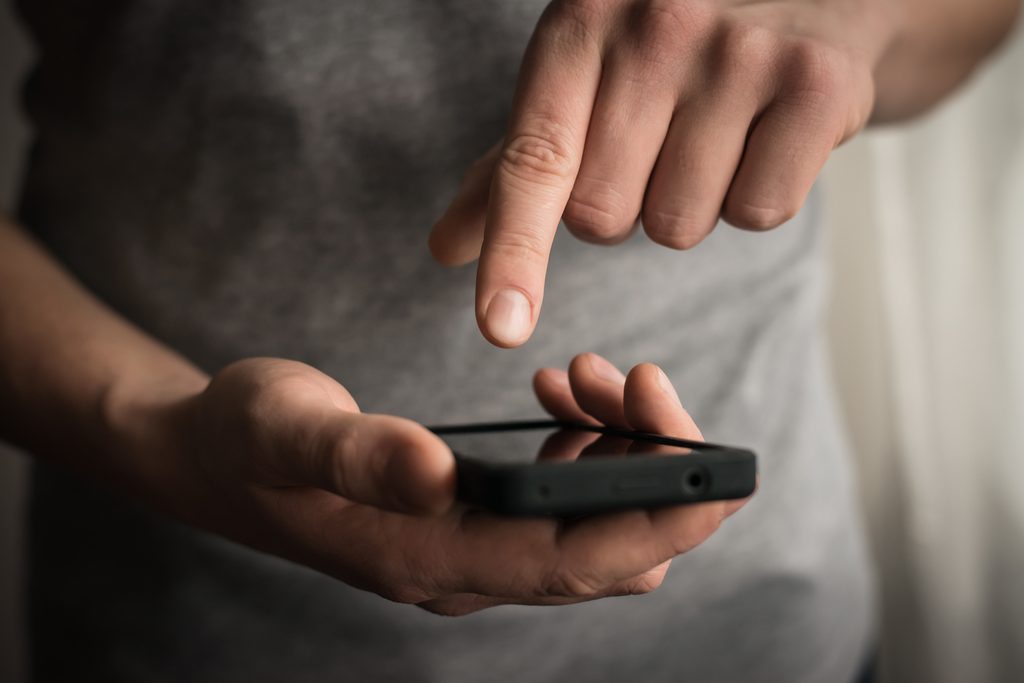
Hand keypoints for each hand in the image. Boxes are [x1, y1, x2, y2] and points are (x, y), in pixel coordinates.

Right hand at [141, 354, 747, 616]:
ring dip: (616, 452)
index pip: (582, 563)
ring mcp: (472, 550)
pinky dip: (584, 448)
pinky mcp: (472, 521)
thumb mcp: (287, 429)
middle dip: (653, 468)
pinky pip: (563, 501)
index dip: (665, 520)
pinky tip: (559, 399)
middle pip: (609, 550)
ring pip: (593, 523)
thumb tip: (440, 469)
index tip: (726, 469)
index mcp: (432, 557)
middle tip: (629, 378)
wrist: (210, 456)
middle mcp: (466, 569)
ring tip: (580, 376)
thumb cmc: (245, 440)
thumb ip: (358, 451)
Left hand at [429, 0, 894, 346]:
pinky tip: (763, 135)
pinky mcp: (816, 85)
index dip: (514, 252)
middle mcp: (657, 26)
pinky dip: (754, 195)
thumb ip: (514, 164)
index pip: (534, 162)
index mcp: (581, 22)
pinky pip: (756, 213)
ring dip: (689, 204)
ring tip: (715, 132)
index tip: (502, 328)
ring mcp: (741, 53)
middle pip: (604, 219)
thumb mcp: (582, 78)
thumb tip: (447, 249)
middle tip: (657, 143)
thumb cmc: (672, 45)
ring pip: (679, 227)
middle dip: (622, 207)